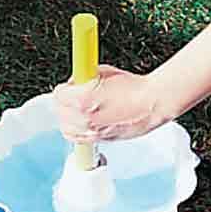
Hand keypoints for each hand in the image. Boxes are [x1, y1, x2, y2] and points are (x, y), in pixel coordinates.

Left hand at [53, 64, 171, 141]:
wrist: (152, 102)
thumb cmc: (134, 87)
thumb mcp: (103, 72)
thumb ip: (83, 78)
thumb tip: (75, 81)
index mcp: (83, 99)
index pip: (58, 95)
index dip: (64, 88)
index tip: (69, 86)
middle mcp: (85, 119)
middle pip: (60, 112)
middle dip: (65, 102)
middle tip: (73, 95)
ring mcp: (93, 132)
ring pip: (66, 129)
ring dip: (69, 118)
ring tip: (78, 109)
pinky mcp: (101, 139)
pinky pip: (78, 139)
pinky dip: (77, 131)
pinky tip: (84, 122)